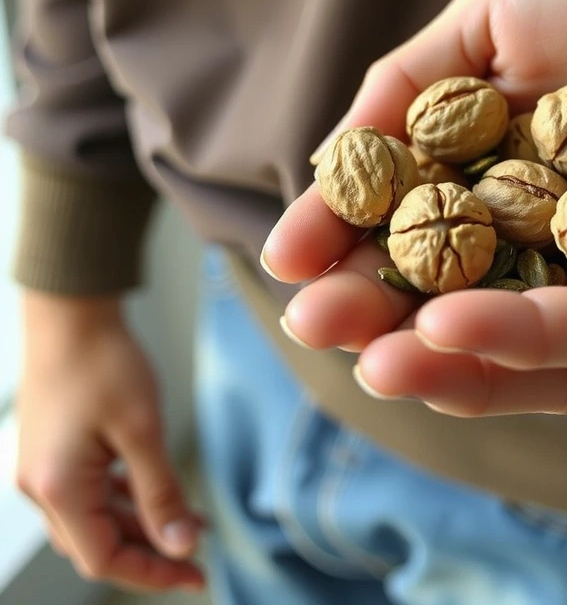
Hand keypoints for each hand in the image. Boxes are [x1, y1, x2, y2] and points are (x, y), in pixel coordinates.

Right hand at [15, 292, 205, 591]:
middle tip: (201, 552)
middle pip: (98, 544)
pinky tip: (156, 493)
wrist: (71, 315)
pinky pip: (89, 494)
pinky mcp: (53, 454)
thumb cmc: (104, 364)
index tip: (197, 575)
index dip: (153, 573)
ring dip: (141, 525)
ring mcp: (43, 471)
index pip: (104, 559)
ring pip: (95, 520)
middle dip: (151, 552)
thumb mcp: (143, 431)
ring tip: (191, 522)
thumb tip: (181, 545)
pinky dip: (124, 500)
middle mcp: (41, 488)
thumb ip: (161, 493)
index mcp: (58, 490)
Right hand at [262, 0, 566, 415]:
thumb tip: (322, 176)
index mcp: (507, 214)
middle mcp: (561, 264)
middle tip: (317, 325)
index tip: (290, 267)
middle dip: (391, 332)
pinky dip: (540, 334)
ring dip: (458, 362)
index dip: (357, 267)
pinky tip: (460, 323)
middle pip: (473, 325)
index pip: (424, 261)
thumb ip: (407, 94)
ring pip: (542, 354)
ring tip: (384, 354)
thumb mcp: (481, 34)